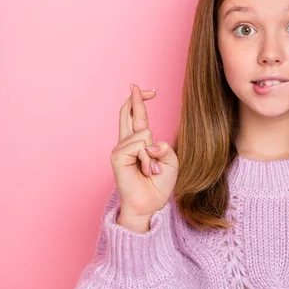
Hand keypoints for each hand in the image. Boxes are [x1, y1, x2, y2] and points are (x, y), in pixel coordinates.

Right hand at [109, 84, 179, 221]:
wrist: (151, 204)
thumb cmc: (160, 183)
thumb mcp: (170, 160)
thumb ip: (164, 146)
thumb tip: (148, 142)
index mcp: (138, 141)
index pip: (136, 116)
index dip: (139, 101)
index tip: (147, 89)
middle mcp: (127, 142)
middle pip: (127, 112)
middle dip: (135, 98)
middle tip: (136, 85)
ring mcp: (120, 149)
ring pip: (143, 133)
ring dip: (153, 154)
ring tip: (151, 170)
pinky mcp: (117, 157)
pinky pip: (139, 146)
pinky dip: (147, 159)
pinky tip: (146, 171)